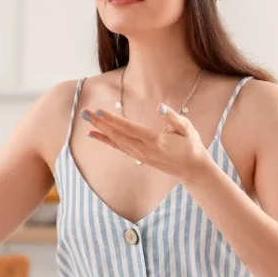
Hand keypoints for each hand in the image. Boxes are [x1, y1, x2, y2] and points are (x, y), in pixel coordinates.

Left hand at [83, 105, 212, 183]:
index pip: (128, 128)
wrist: (192, 169)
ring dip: (100, 130)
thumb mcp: (187, 129)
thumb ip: (173, 118)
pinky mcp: (138, 156)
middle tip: (85, 112)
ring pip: (115, 141)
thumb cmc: (191, 146)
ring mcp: (139, 154)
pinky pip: (118, 148)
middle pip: (117, 135)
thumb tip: (160, 107)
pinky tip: (94, 135)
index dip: (113, 120)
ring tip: (86, 120)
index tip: (100, 111)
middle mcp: (143, 149)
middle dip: (100, 123)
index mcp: (154, 140)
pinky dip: (105, 141)